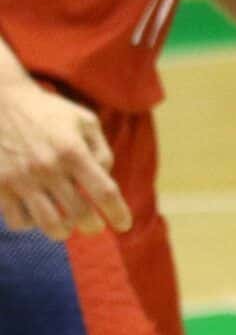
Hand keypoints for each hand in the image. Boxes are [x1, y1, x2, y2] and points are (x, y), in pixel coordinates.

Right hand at [0, 77, 128, 238]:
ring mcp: (21, 180)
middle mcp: (48, 168)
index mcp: (73, 151)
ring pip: (50, 224)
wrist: (0, 103)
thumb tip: (106, 179)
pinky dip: (32, 224)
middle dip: (92, 225)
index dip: (118, 213)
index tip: (124, 225)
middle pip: (79, 213)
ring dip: (64, 231)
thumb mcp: (84, 121)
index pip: (104, 192)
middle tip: (95, 226)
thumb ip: (101, 150)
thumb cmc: (48, 113)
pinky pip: (19, 221)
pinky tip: (37, 216)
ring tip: (68, 227)